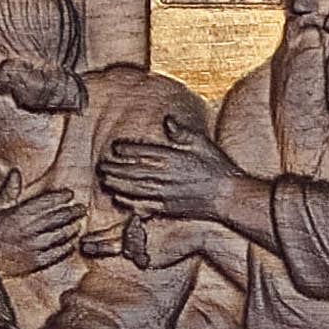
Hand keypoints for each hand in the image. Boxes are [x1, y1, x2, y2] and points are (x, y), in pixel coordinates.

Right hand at [0, 188, 84, 287]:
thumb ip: (9, 190)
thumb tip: (16, 172)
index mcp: (19, 215)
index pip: (46, 202)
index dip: (61, 197)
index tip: (70, 194)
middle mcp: (28, 230)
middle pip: (58, 218)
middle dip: (73, 212)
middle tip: (82, 208)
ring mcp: (33, 248)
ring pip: (61, 235)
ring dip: (73, 228)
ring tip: (79, 223)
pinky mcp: (36, 263)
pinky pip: (57, 253)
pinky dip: (67, 247)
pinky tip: (72, 242)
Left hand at [102, 127, 239, 227]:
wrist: (227, 195)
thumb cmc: (216, 167)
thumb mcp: (201, 143)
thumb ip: (182, 132)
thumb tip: (167, 120)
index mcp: (171, 158)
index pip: (142, 152)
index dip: (125, 150)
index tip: (114, 147)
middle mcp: (164, 176)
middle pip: (132, 171)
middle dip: (114, 168)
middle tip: (101, 165)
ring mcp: (164, 193)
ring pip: (133, 188)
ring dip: (117, 183)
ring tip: (104, 179)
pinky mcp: (167, 208)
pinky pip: (142, 205)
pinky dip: (128, 201)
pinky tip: (118, 198)